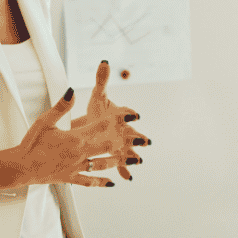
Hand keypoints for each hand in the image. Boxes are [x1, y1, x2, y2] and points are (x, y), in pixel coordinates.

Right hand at [12, 87, 141, 186]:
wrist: (20, 167)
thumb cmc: (31, 143)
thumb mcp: (45, 121)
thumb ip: (61, 106)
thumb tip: (72, 91)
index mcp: (75, 137)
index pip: (101, 126)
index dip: (118, 120)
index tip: (133, 116)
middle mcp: (79, 154)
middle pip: (107, 147)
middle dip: (125, 142)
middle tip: (141, 140)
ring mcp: (76, 167)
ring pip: (103, 165)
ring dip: (119, 162)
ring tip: (134, 160)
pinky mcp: (70, 178)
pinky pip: (89, 181)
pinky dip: (101, 182)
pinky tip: (111, 183)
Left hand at [70, 60, 148, 180]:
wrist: (93, 126)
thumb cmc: (98, 110)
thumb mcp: (98, 96)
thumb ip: (102, 79)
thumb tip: (104, 61)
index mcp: (121, 115)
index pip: (127, 113)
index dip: (130, 114)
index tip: (134, 115)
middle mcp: (125, 130)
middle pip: (133, 133)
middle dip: (139, 137)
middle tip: (145, 141)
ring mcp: (122, 143)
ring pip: (130, 150)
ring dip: (134, 155)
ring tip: (138, 160)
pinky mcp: (117, 154)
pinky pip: (122, 163)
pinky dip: (125, 170)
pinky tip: (128, 177)